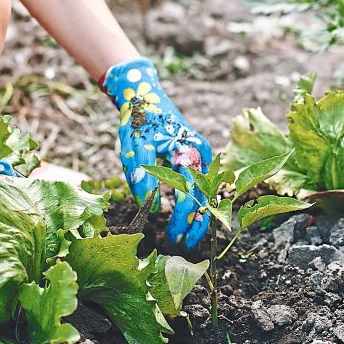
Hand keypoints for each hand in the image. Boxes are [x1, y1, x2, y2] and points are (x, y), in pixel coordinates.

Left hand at [101, 58, 211, 248]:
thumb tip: (152, 209)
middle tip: (184, 247)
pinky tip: (191, 220)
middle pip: (206, 199)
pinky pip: (204, 185)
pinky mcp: (199, 156)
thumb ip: (142, 179)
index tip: (172, 239)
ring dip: (200, 218)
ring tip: (189, 239)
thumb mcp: (134, 150)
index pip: (188, 197)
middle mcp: (202, 155)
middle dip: (196, 226)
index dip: (181, 222)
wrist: (145, 96)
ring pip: (208, 194)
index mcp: (188, 153)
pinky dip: (199, 203)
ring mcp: (203, 155)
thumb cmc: (138, 122)